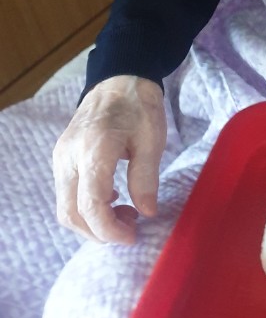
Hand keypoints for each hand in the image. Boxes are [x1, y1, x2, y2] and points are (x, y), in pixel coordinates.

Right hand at [53, 75, 165, 244]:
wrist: (119, 80)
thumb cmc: (139, 107)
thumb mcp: (152, 142)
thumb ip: (146, 179)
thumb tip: (147, 213)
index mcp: (93, 151)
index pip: (91, 207)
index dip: (110, 230)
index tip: (133, 236)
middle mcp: (69, 157)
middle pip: (70, 214)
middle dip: (99, 232)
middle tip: (130, 229)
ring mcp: (60, 158)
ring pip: (65, 208)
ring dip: (92, 222)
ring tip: (126, 214)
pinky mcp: (61, 158)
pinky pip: (67, 194)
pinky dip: (86, 207)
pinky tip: (113, 200)